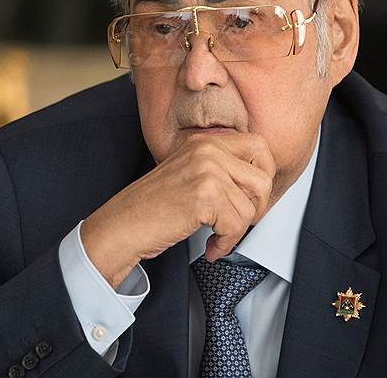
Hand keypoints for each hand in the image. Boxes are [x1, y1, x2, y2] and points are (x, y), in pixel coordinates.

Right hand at [81, 133, 274, 287]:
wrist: (122, 225)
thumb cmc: (153, 207)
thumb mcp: (190, 174)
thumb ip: (221, 170)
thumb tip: (261, 184)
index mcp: (205, 141)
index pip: (259, 146)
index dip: (264, 175)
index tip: (252, 197)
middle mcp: (207, 149)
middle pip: (263, 177)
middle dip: (256, 207)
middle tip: (238, 221)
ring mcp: (206, 170)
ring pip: (250, 207)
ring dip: (235, 231)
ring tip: (216, 237)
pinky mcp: (204, 196)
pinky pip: (236, 225)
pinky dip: (225, 243)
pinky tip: (210, 246)